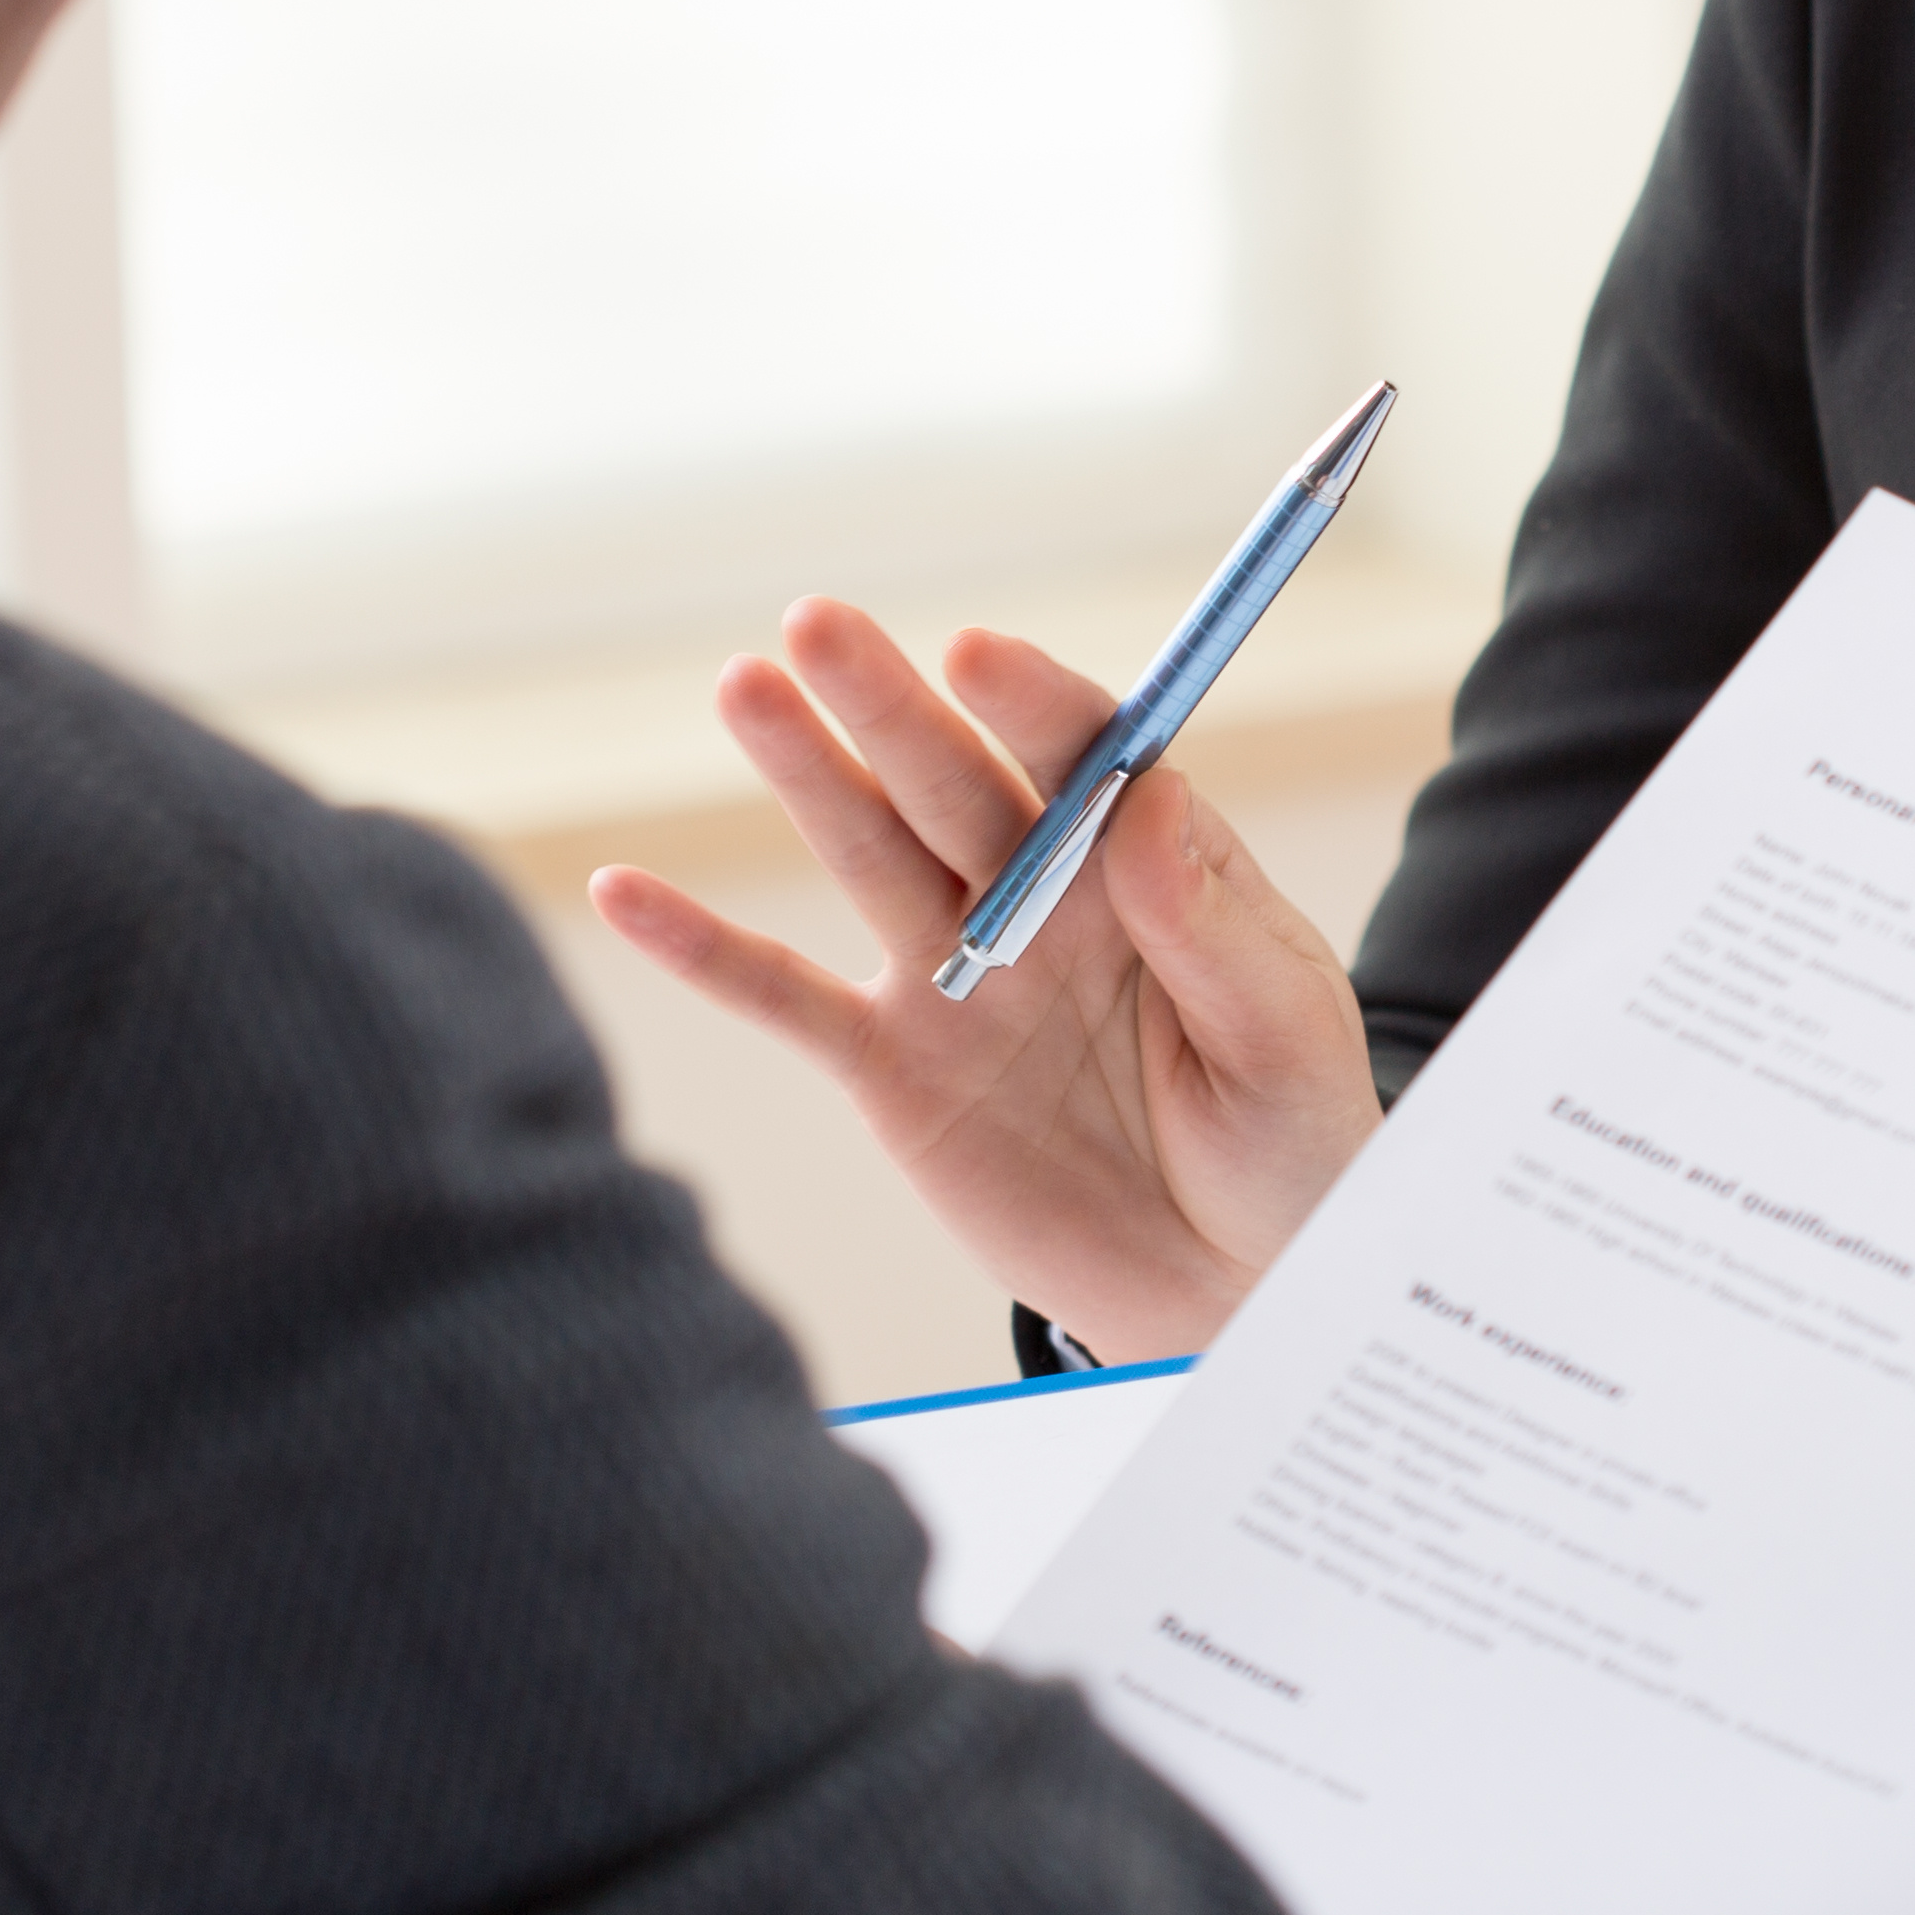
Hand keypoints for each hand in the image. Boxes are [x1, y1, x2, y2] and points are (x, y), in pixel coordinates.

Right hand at [587, 602, 1383, 1362]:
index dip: (1029, 703)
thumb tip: (1151, 803)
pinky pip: (786, 1000)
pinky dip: (703, 951)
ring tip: (748, 685)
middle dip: (889, 703)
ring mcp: (955, 976)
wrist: (1230, 1291)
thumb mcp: (1286, 1043)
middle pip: (954, 781)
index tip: (979, 657)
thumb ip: (1219, 934)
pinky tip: (625, 894)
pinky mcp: (892, 1069)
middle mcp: (1038, 899)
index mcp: (1144, 871)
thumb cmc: (1289, 1149)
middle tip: (821, 623)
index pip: (1081, 758)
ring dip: (806, 770)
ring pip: (868, 852)